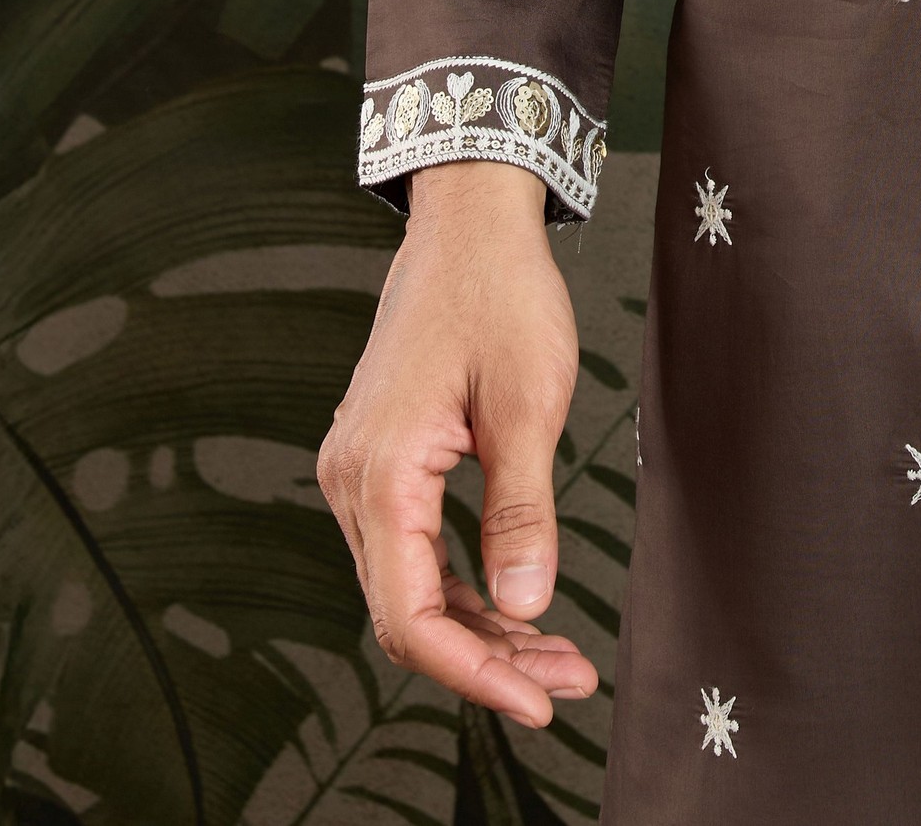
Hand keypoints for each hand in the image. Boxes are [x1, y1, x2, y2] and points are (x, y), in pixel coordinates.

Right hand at [317, 160, 598, 723]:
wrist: (470, 220)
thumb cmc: (499, 293)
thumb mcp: (529, 402)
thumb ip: (521, 513)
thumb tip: (526, 607)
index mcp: (381, 472)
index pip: (411, 616)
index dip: (474, 673)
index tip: (538, 700)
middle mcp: (355, 481)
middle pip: (407, 613)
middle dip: (487, 660)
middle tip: (566, 683)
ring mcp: (363, 471)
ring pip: (410, 586)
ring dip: (480, 628)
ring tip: (556, 655)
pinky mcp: (384, 460)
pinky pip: (414, 548)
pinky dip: (464, 584)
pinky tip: (516, 603)